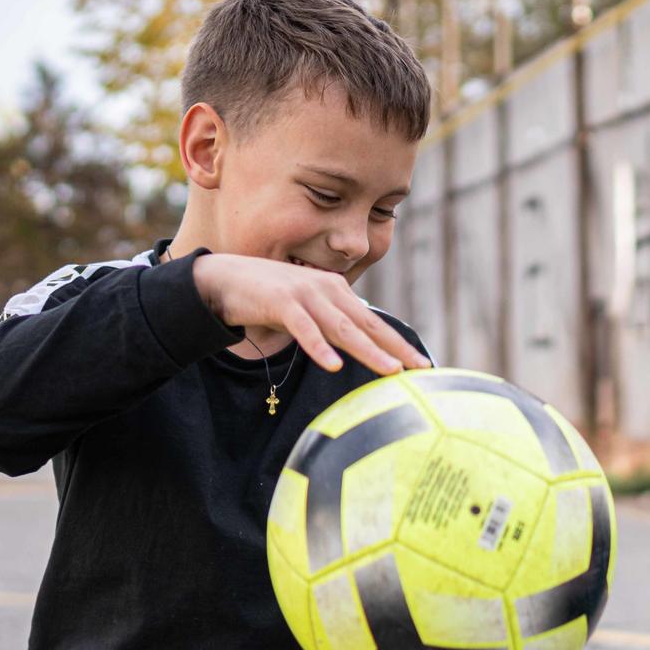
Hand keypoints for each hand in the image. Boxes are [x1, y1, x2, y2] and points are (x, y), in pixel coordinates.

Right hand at [192, 253, 429, 375]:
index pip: (374, 323)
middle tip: (419, 369)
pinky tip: (333, 365)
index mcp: (337, 293)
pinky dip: (319, 347)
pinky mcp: (281, 302)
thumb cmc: (271, 300)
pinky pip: (304, 329)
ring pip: (342, 328)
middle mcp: (327, 290)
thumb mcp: (309, 312)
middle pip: (367, 326)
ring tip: (390, 370)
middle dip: (395, 348)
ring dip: (367, 351)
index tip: (423, 365)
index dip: (398, 344)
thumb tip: (357, 348)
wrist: (227, 279)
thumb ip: (331, 326)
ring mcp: (305, 294)